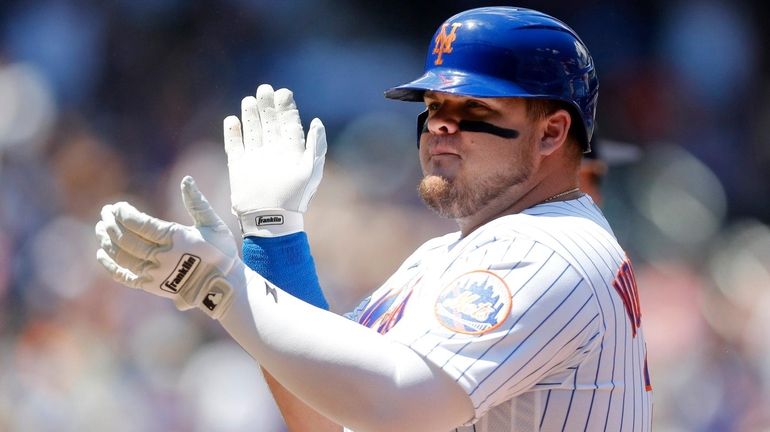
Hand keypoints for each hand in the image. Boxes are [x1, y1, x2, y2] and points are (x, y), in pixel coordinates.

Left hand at [95, 176, 241, 318]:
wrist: (223, 287)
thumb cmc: (220, 253)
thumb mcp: (213, 224)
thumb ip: (197, 202)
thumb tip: (186, 180)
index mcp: (175, 239)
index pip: (140, 224)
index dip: (124, 214)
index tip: (117, 206)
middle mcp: (161, 257)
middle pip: (127, 239)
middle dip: (112, 223)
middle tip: (104, 212)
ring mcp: (155, 274)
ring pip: (122, 256)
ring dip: (107, 240)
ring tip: (100, 228)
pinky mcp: (152, 287)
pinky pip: (124, 276)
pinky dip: (109, 265)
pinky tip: (100, 254)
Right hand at [224, 84, 326, 236]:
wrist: (271, 219)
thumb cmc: (295, 196)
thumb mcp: (311, 170)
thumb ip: (316, 145)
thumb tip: (316, 121)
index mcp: (292, 152)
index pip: (289, 124)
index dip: (287, 108)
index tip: (283, 92)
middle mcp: (274, 152)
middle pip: (270, 124)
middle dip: (268, 106)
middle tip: (264, 89)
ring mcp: (256, 158)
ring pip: (253, 131)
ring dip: (251, 115)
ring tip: (250, 100)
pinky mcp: (239, 166)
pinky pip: (234, 145)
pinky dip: (232, 132)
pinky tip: (232, 120)